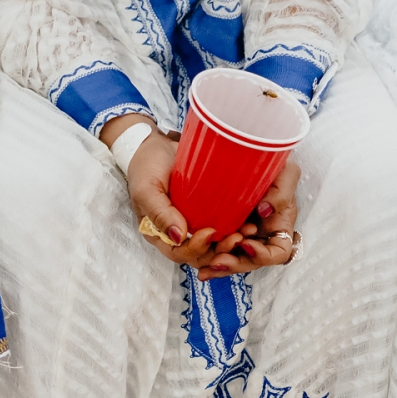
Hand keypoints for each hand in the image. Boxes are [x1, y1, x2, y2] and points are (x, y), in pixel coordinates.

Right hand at [109, 113, 298, 278]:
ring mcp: (195, 222)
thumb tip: (178, 237)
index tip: (209, 232)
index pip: (179, 253)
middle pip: (201, 254)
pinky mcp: (209, 209)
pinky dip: (236, 227)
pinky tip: (249, 221)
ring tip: (248, 230)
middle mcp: (179, 232)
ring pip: (215, 244)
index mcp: (160, 233)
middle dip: (219, 250)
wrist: (158, 143)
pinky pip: (223, 225)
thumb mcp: (147, 189)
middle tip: (237, 237)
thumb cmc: (147, 166)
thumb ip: (159, 213)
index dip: (196, 249)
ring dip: (231, 242)